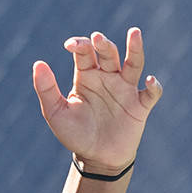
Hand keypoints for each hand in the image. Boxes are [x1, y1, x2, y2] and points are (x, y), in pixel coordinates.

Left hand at [32, 28, 162, 174]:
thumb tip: (38, 63)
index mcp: (86, 76)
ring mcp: (125, 90)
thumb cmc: (75, 134)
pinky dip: (153, 86)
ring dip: (135, 49)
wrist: (95, 159)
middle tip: (97, 38)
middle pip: (109, 54)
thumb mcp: (56, 112)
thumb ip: (46, 89)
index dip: (80, 45)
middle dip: (103, 44)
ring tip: (134, 33)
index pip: (85, 53)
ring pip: (133, 64)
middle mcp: (107, 78)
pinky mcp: (140, 106)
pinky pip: (150, 94)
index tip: (71, 45)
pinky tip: (149, 81)